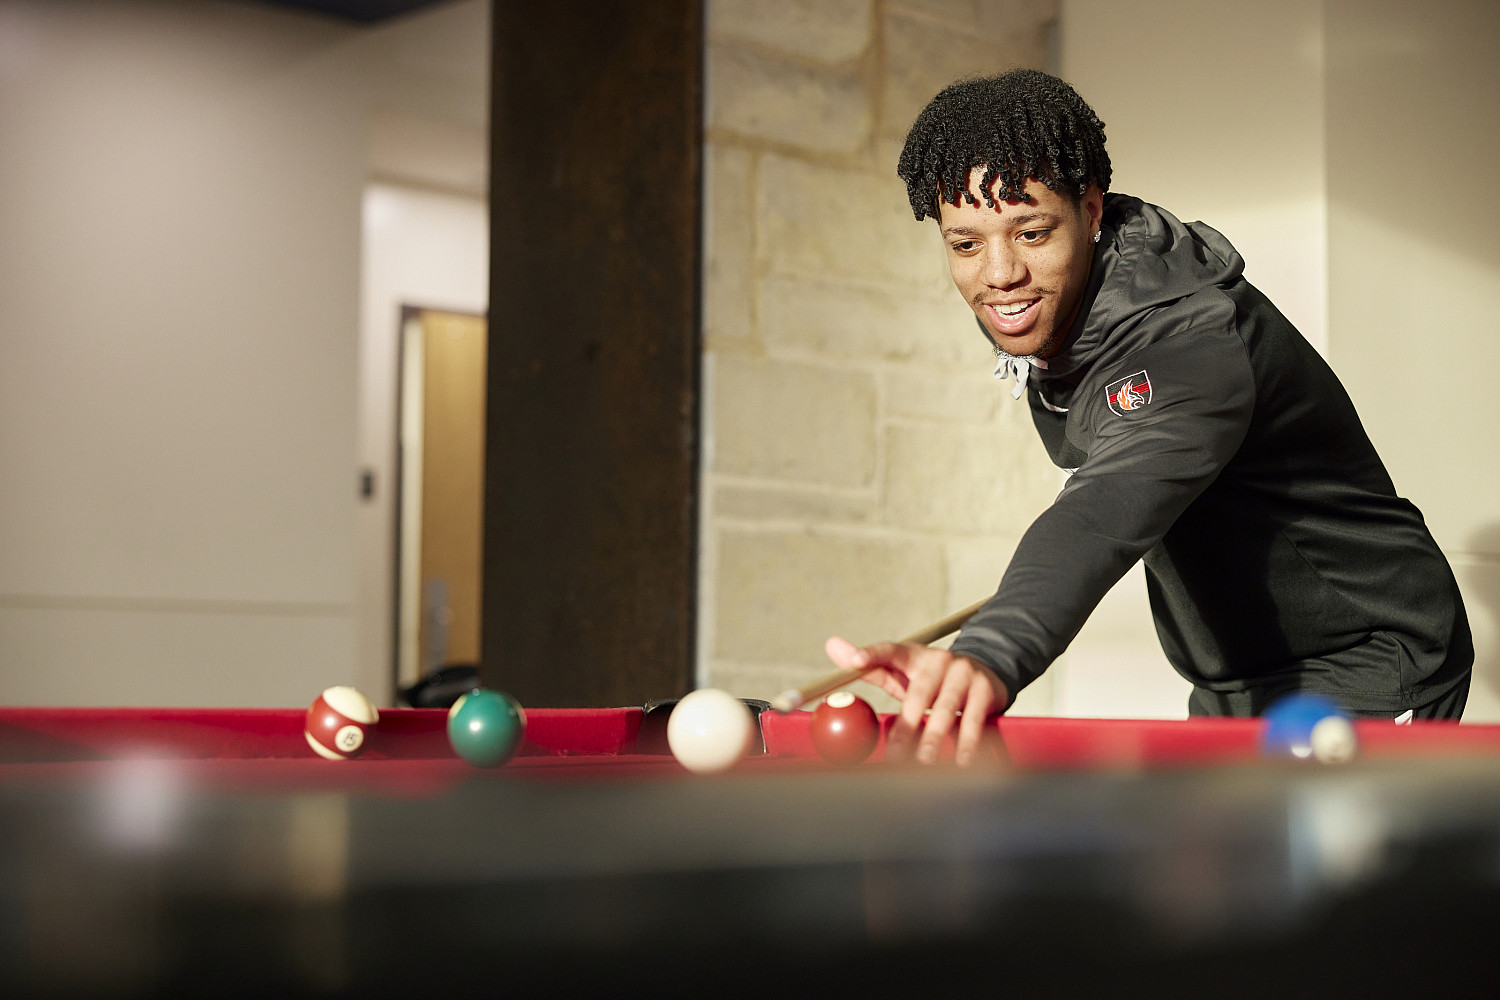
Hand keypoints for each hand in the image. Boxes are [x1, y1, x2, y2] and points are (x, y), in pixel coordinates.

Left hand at [823, 636, 1008, 766]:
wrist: (986, 670)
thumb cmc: (932, 679)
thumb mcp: (902, 670)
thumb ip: (869, 665)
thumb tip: (830, 645)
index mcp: (914, 655)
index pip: (889, 651)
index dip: (871, 654)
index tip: (855, 661)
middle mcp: (939, 660)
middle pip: (918, 693)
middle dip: (907, 724)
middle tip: (896, 753)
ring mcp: (964, 673)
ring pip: (946, 709)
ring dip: (936, 737)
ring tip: (927, 760)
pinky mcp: (986, 689)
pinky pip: (973, 719)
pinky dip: (967, 742)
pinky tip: (962, 760)